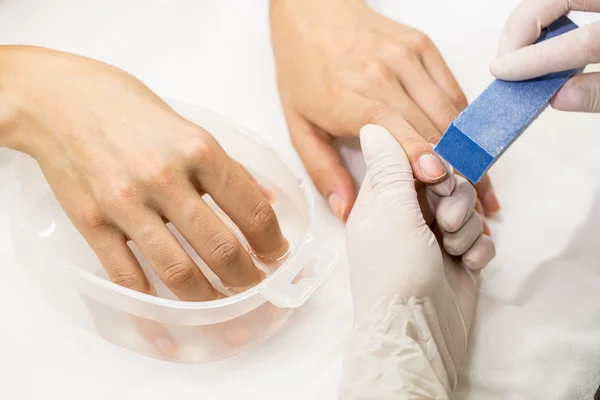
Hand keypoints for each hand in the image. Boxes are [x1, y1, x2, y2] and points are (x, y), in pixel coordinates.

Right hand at [0, 46, 288, 300]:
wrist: (62, 101)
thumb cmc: (130, 110)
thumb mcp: (190, 127)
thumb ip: (229, 168)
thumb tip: (268, 200)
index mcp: (198, 149)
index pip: (252, 209)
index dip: (271, 241)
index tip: (275, 253)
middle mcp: (164, 178)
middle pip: (220, 248)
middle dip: (247, 277)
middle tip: (254, 285)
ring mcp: (126, 203)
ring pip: (179, 272)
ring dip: (210, 299)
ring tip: (224, 304)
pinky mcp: (93, 223)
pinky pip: (129, 277)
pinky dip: (154, 307)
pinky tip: (173, 316)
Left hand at [270, 0, 499, 220]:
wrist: (312, 12)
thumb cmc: (304, 71)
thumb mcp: (298, 125)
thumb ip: (322, 170)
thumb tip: (346, 211)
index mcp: (346, 96)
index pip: (391, 125)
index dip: (417, 151)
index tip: (438, 177)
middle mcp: (381, 73)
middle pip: (428, 124)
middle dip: (453, 165)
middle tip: (469, 201)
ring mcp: (406, 56)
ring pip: (448, 109)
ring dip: (467, 148)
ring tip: (479, 183)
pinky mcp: (423, 46)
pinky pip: (452, 89)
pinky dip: (464, 121)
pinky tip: (470, 147)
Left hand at [341, 125, 494, 397]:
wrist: (416, 333)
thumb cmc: (393, 271)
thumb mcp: (389, 214)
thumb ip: (389, 169)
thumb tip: (373, 126)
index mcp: (381, 200)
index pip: (412, 160)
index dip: (430, 164)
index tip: (437, 177)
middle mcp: (407, 215)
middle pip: (445, 180)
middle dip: (453, 198)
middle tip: (445, 221)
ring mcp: (434, 236)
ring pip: (467, 206)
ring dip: (466, 226)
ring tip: (453, 249)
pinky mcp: (458, 256)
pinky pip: (481, 234)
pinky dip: (477, 248)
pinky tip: (466, 265)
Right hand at [490, 0, 599, 111]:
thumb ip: (599, 94)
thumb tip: (557, 98)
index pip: (581, 41)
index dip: (536, 58)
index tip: (503, 72)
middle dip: (520, 26)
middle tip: (503, 58)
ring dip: (527, 19)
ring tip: (514, 49)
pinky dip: (544, 13)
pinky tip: (536, 37)